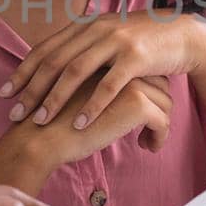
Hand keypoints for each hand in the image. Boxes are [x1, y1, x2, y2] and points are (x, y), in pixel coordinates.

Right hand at [0, 70, 174, 167]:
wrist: (41, 137)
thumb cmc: (52, 121)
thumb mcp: (75, 93)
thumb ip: (94, 87)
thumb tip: (117, 100)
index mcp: (103, 58)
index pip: (142, 70)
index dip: (147, 90)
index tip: (142, 111)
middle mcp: (119, 64)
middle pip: (159, 82)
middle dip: (159, 106)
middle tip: (149, 127)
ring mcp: (129, 80)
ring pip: (165, 101)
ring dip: (160, 124)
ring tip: (147, 141)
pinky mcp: (136, 101)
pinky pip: (162, 120)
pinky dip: (159, 136)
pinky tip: (149, 147)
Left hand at [1, 12, 205, 132]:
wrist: (184, 34)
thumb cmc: (142, 43)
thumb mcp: (107, 39)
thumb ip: (82, 49)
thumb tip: (53, 68)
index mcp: (85, 25)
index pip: (45, 49)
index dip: (23, 71)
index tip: (4, 94)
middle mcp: (96, 29)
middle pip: (54, 61)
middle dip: (31, 89)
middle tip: (15, 113)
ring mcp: (116, 41)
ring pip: (76, 71)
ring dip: (55, 98)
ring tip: (41, 121)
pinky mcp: (137, 57)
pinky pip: (109, 84)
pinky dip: (93, 105)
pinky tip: (81, 123)